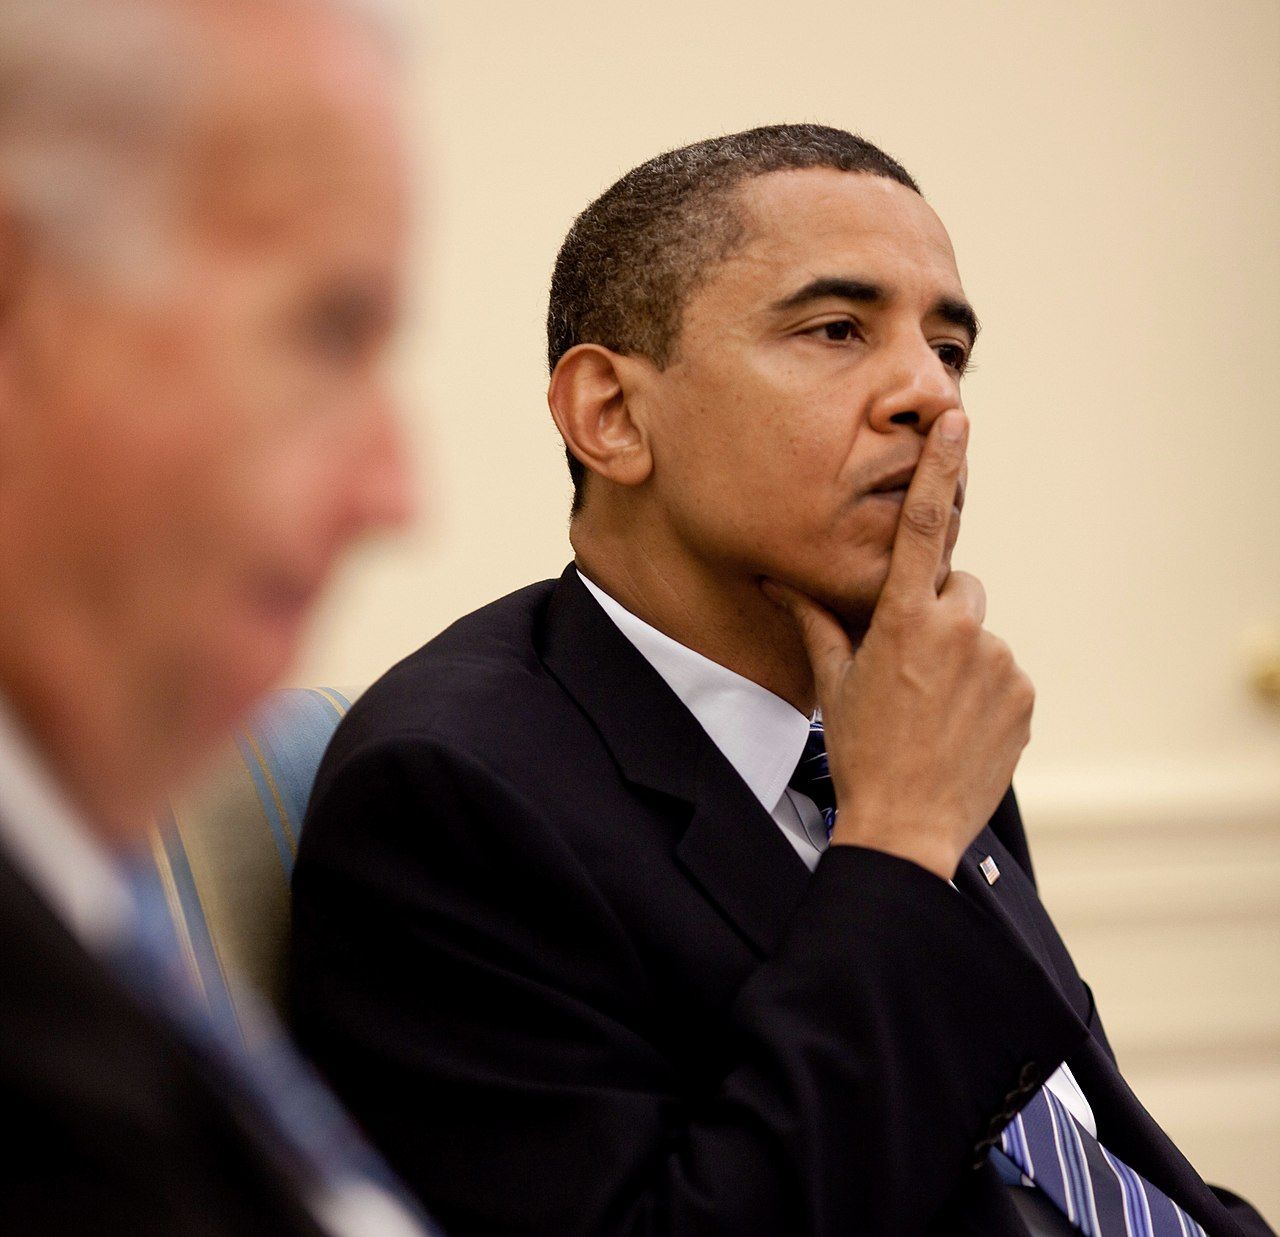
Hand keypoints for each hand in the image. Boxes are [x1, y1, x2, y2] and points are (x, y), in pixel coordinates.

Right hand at [765, 410, 1033, 879]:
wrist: (907, 827)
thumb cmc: (860, 752)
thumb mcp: (833, 682)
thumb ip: (816, 621)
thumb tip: (778, 581)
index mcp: (905, 621)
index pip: (924, 528)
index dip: (940, 469)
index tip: (957, 421)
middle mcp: (960, 632)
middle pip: (958, 588)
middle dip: (936, 610)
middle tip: (908, 662)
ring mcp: (999, 665)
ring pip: (979, 634)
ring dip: (959, 654)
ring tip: (929, 706)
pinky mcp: (1024, 694)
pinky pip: (1002, 671)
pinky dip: (983, 687)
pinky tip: (955, 724)